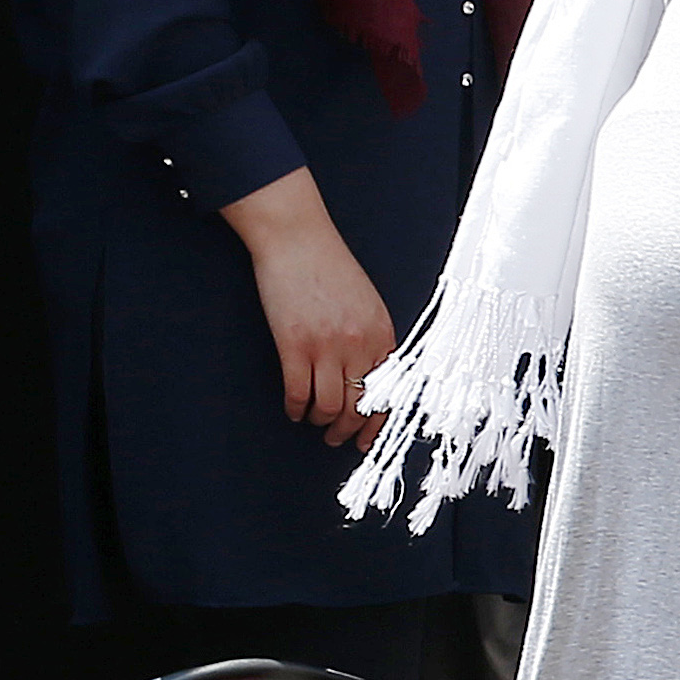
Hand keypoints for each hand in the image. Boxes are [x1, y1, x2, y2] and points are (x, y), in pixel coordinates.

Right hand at [221, 168, 400, 449]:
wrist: (299, 240)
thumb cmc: (331, 269)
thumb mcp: (366, 303)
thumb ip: (372, 338)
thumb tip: (370, 377)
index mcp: (382, 333)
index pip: (388, 392)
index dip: (377, 423)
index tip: (367, 440)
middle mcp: (359, 343)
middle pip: (359, 406)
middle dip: (347, 430)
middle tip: (334, 437)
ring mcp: (326, 345)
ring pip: (329, 406)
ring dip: (320, 421)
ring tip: (312, 420)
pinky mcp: (294, 345)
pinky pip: (297, 393)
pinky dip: (295, 408)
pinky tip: (292, 408)